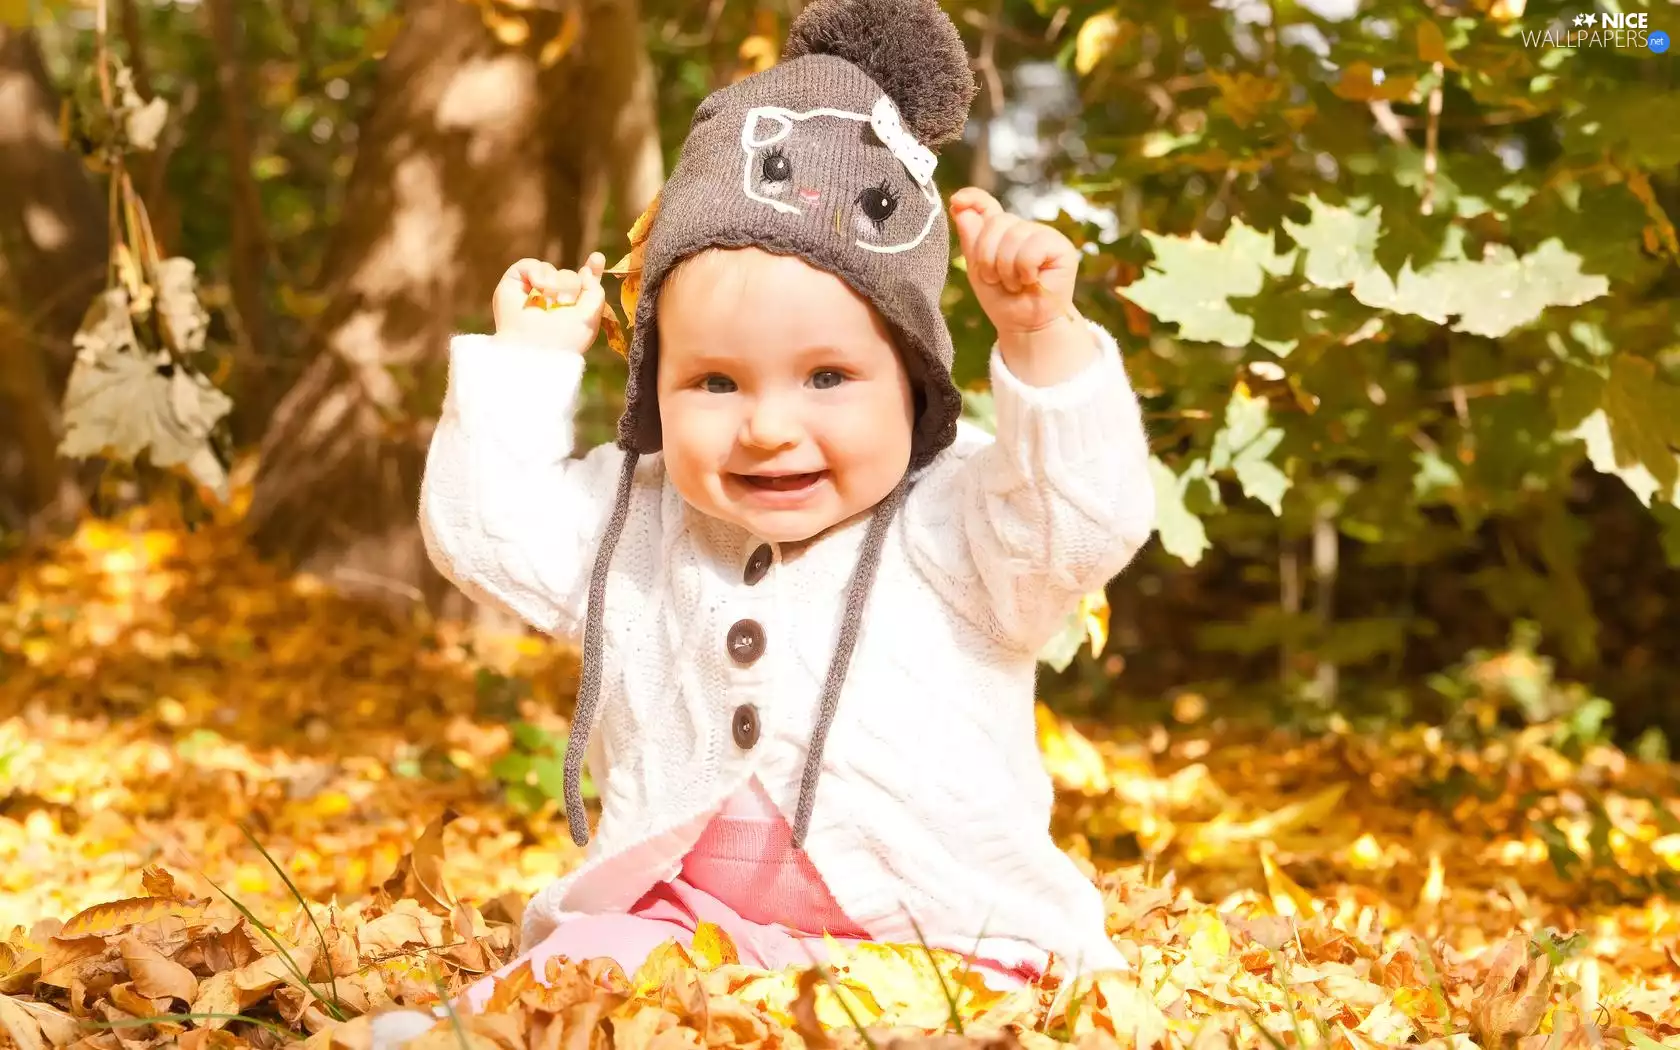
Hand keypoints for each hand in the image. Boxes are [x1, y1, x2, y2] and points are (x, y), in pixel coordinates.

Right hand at [492, 253, 606, 351]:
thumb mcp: (590, 317)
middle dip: (571, 288)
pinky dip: (538, 275)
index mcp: (569, 310)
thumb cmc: (564, 339)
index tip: (597, 258)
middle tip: (563, 307)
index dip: (591, 270)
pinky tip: (538, 290)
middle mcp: (550, 300)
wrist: (535, 347)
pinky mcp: (514, 283)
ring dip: (555, 286)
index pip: (582, 285)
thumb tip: (585, 271)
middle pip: (570, 276)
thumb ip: (595, 291)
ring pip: (553, 270)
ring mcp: (531, 291)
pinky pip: (531, 264)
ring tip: (547, 305)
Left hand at [950, 187, 1080, 337]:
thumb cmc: (1003, 301)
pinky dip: (1024, 270)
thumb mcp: (978, 271)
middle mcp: (1022, 228)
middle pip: (996, 222)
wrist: (1025, 326)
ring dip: (1006, 269)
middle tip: (996, 280)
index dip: (973, 198)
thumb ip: (971, 242)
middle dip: (988, 257)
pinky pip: (1032, 248)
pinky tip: (1032, 281)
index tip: (957, 201)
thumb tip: (961, 209)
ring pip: (1013, 236)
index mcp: (1000, 232)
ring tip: (1015, 284)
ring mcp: (1042, 235)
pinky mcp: (1060, 246)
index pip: (986, 205)